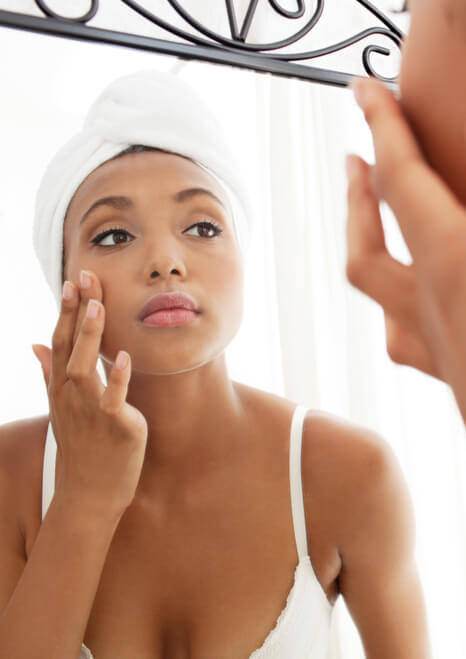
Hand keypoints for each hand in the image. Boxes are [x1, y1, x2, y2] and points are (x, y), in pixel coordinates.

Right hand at [32, 271, 147, 519]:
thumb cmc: (83, 448)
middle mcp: (71, 396)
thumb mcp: (62, 408)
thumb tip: (34, 344)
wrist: (91, 493)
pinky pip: (114, 399)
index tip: (72, 280)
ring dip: (91, 337)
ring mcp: (91, 411)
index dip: (66, 311)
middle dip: (76, 312)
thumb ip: (50, 373)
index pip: (61, 342)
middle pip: (70, 347)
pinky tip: (125, 358)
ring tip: (98, 307)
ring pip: (85, 368)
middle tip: (83, 278)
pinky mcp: (116, 426)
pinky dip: (118, 379)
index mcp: (61, 389)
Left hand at [346, 82, 465, 524]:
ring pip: (383, 280)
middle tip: (358, 142)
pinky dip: (399, 302)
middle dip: (367, 177)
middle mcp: (441, 307)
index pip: (405, 182)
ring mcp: (450, 348)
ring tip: (370, 207)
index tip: (365, 87)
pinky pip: (411, 332)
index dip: (386, 127)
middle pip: (380, 230)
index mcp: (460, 274)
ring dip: (371, 233)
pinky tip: (412, 312)